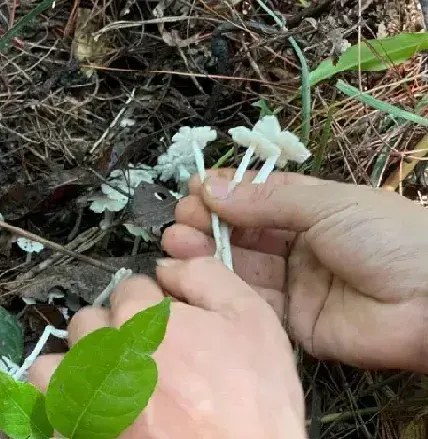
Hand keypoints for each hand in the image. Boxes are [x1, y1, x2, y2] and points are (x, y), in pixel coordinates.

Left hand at [29, 258, 305, 438]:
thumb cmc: (252, 405)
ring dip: (75, 370)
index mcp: (142, 319)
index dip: (150, 305)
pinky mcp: (73, 433)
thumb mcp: (253, 322)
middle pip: (88, 323)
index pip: (129, 289)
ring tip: (106, 389)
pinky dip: (63, 407)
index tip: (165, 327)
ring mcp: (84, 398)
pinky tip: (93, 414)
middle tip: (141, 360)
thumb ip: (207, 277)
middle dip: (111, 333)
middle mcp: (104, 354)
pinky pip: (46, 411)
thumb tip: (171, 265)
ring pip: (53, 366)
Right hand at [163, 170, 427, 371]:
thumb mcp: (327, 204)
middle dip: (207, 224)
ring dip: (206, 254)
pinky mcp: (290, 322)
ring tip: (176, 243)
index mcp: (309, 210)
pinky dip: (220, 289)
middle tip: (180, 222)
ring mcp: (292, 284)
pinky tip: (193, 275)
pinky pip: (250, 302)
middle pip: (241, 233)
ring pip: (239, 267)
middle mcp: (296, 245)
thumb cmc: (388, 236)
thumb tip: (211, 186)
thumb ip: (266, 199)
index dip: (223, 193)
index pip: (256, 198)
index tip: (192, 190)